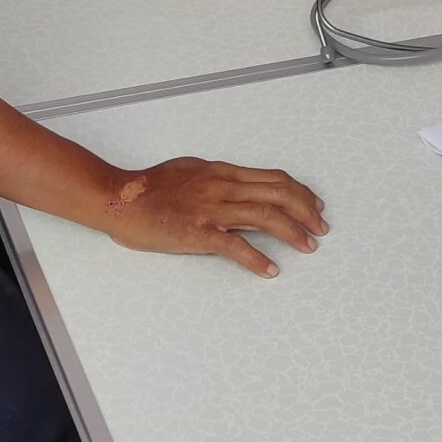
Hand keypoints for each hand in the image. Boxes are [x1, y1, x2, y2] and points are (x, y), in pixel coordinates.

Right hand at [101, 157, 330, 277]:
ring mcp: (211, 209)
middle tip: (321, 227)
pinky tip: (270, 270)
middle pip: (278, 194)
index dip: (299, 191)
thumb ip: (218, 179)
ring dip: (293, 232)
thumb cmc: (150, 187)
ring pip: (265, 216)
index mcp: (222, 171)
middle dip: (306, 211)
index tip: (314, 205)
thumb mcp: (191, 171)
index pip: (272, 178)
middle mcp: (222, 186)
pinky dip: (257, 259)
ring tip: (309, 246)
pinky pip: (236, 245)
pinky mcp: (198, 232)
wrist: (119, 199)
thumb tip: (239, 187)